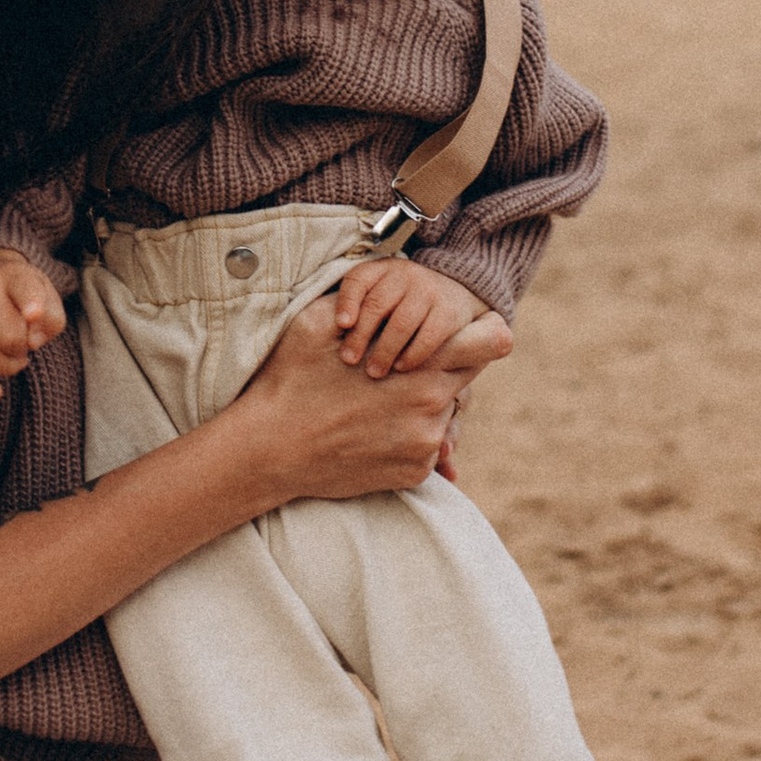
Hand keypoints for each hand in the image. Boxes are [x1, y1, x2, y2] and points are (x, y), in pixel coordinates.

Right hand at [0, 250, 65, 403]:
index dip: (31, 303)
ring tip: (15, 360)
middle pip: (8, 336)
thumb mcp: (48, 298)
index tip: (33, 315)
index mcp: (14, 274)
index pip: (23, 289)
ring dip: (6, 367)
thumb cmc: (23, 295)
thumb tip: (33, 342)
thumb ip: (51, 320)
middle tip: (25, 347)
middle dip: (22, 351)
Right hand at [230, 296, 465, 502]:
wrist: (270, 450)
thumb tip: (394, 287)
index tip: (481, 332)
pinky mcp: (413, 473)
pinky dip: (406, 437)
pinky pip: (426, 447)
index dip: (488, 334)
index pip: (491, 342)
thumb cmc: (292, 380)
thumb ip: (366, 301)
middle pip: (466, 381)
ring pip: (443, 414)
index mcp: (421, 365)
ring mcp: (425, 445)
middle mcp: (433, 406)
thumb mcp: (320, 322)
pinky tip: (371, 431)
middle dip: (443, 371)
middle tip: (402, 371)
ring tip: (376, 405)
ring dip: (421, 406)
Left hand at [331, 254, 502, 378]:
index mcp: (382, 269)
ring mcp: (428, 292)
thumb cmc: (404, 297)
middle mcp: (405, 275)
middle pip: (377, 305)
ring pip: (401, 324)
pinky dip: (412, 355)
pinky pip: (428, 336)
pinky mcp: (448, 312)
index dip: (347, 302)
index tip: (341, 325)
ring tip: (373, 372)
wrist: (455, 289)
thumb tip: (336, 331)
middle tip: (349, 359)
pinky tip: (400, 367)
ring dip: (384, 351)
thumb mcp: (381, 289)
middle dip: (360, 335)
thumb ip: (359, 302)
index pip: (358, 279)